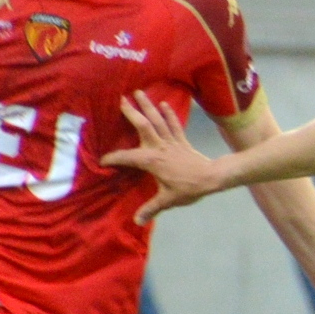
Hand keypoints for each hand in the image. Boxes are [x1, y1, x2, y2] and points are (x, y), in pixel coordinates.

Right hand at [104, 91, 223, 222]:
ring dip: (147, 105)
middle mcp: (159, 146)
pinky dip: (169, 113)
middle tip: (121, 99)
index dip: (113, 159)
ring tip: (139, 92)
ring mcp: (171, 140)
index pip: (127, 157)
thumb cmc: (188, 188)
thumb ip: (151, 209)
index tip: (102, 161)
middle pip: (143, 125)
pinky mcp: (182, 140)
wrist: (212, 177)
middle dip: (131, 112)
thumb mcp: (167, 200)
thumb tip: (136, 221)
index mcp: (151, 160)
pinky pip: (174, 124)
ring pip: (157, 119)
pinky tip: (163, 103)